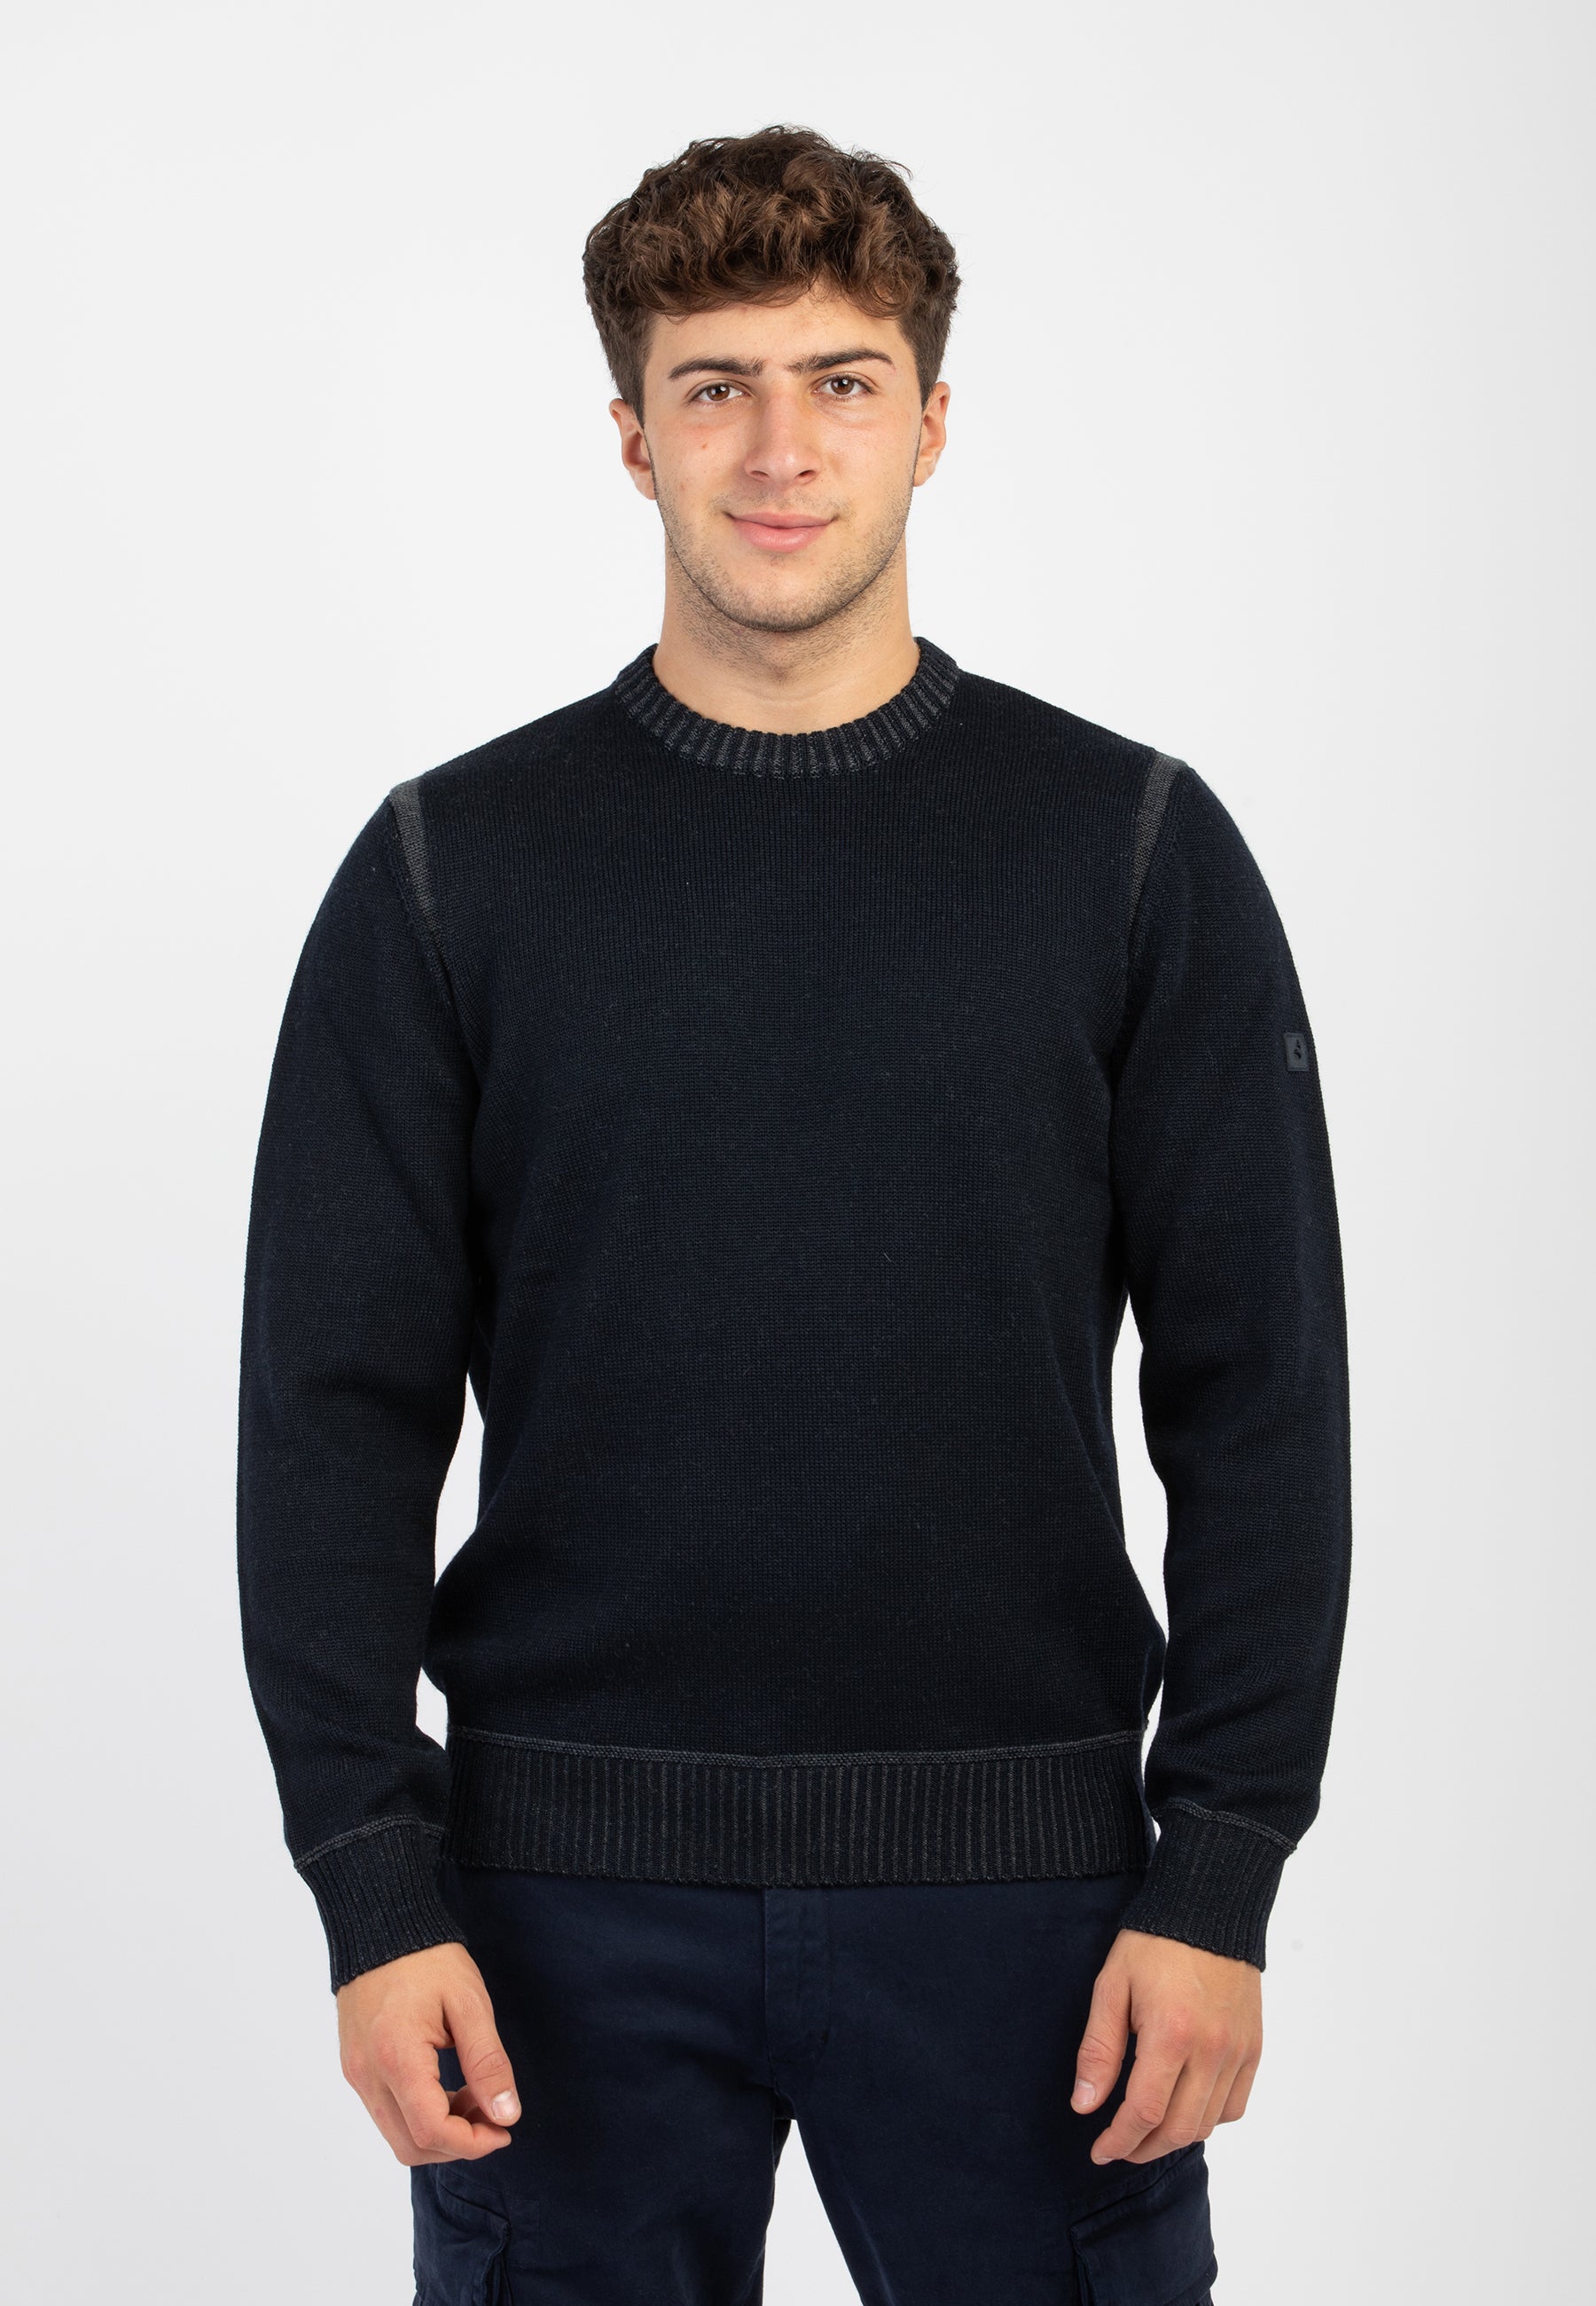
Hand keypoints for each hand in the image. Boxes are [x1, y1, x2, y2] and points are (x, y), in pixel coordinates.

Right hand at [337, 1940, 521, 2165]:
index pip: (431, 2132)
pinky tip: (446, 2087)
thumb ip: (487, 2062)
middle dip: (457, 2144)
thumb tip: (506, 2115)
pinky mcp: (355, 2068)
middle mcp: (368, 2075)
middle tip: (491, 2113)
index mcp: (396, 2057)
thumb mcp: (469, 2004)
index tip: (504, 2130)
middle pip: (410, 2147)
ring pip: (396, 2136)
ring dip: (439, 2132)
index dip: (472, 2144)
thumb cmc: (429, 1960)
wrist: (382, 1928)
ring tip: (471, 2095)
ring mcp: (357, 2074)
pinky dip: (419, 2116)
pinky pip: (386, 2113)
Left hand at [1071, 1927, 1261, 2165]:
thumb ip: (1099, 2050)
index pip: (1145, 2112)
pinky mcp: (1254, 2048)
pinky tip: (1184, 2108)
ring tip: (1146, 2132)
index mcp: (1171, 2033)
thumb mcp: (1112, 1986)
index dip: (1119, 2141)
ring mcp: (1238, 2051)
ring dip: (1174, 2138)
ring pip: (1207, 2124)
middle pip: (1179, 2129)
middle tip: (1119, 2147)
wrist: (1209, 1908)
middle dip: (1143, 2148)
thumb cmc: (1154, 1943)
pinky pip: (1234, 2106)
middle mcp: (1211, 2049)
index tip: (1099, 2151)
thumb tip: (1085, 2105)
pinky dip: (1208, 2119)